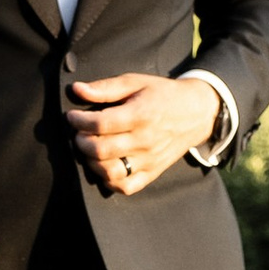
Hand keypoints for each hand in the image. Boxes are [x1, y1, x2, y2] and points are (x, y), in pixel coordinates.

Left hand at [68, 69, 222, 196]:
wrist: (196, 112)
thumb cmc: (162, 95)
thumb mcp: (136, 82)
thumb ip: (106, 88)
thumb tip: (77, 90)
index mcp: (140, 115)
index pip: (100, 124)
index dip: (78, 121)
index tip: (72, 116)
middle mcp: (145, 140)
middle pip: (101, 150)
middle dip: (81, 141)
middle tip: (78, 133)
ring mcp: (149, 160)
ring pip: (110, 172)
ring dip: (92, 162)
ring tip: (89, 149)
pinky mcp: (152, 172)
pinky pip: (126, 187)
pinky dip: (109, 181)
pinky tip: (104, 166)